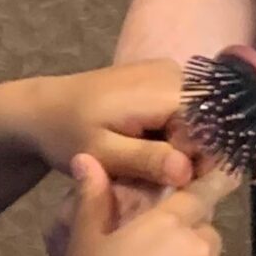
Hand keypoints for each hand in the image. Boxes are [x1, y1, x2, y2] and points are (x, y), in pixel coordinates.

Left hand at [34, 62, 202, 194]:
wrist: (44, 108)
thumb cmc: (68, 133)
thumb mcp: (104, 153)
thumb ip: (147, 160)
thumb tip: (187, 171)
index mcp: (165, 91)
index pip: (211, 128)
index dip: (199, 160)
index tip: (173, 184)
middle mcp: (175, 73)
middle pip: (207, 121)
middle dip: (190, 153)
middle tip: (157, 178)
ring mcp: (169, 71)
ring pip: (198, 117)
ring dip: (181, 144)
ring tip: (148, 163)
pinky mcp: (162, 76)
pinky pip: (184, 109)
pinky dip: (172, 132)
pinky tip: (147, 146)